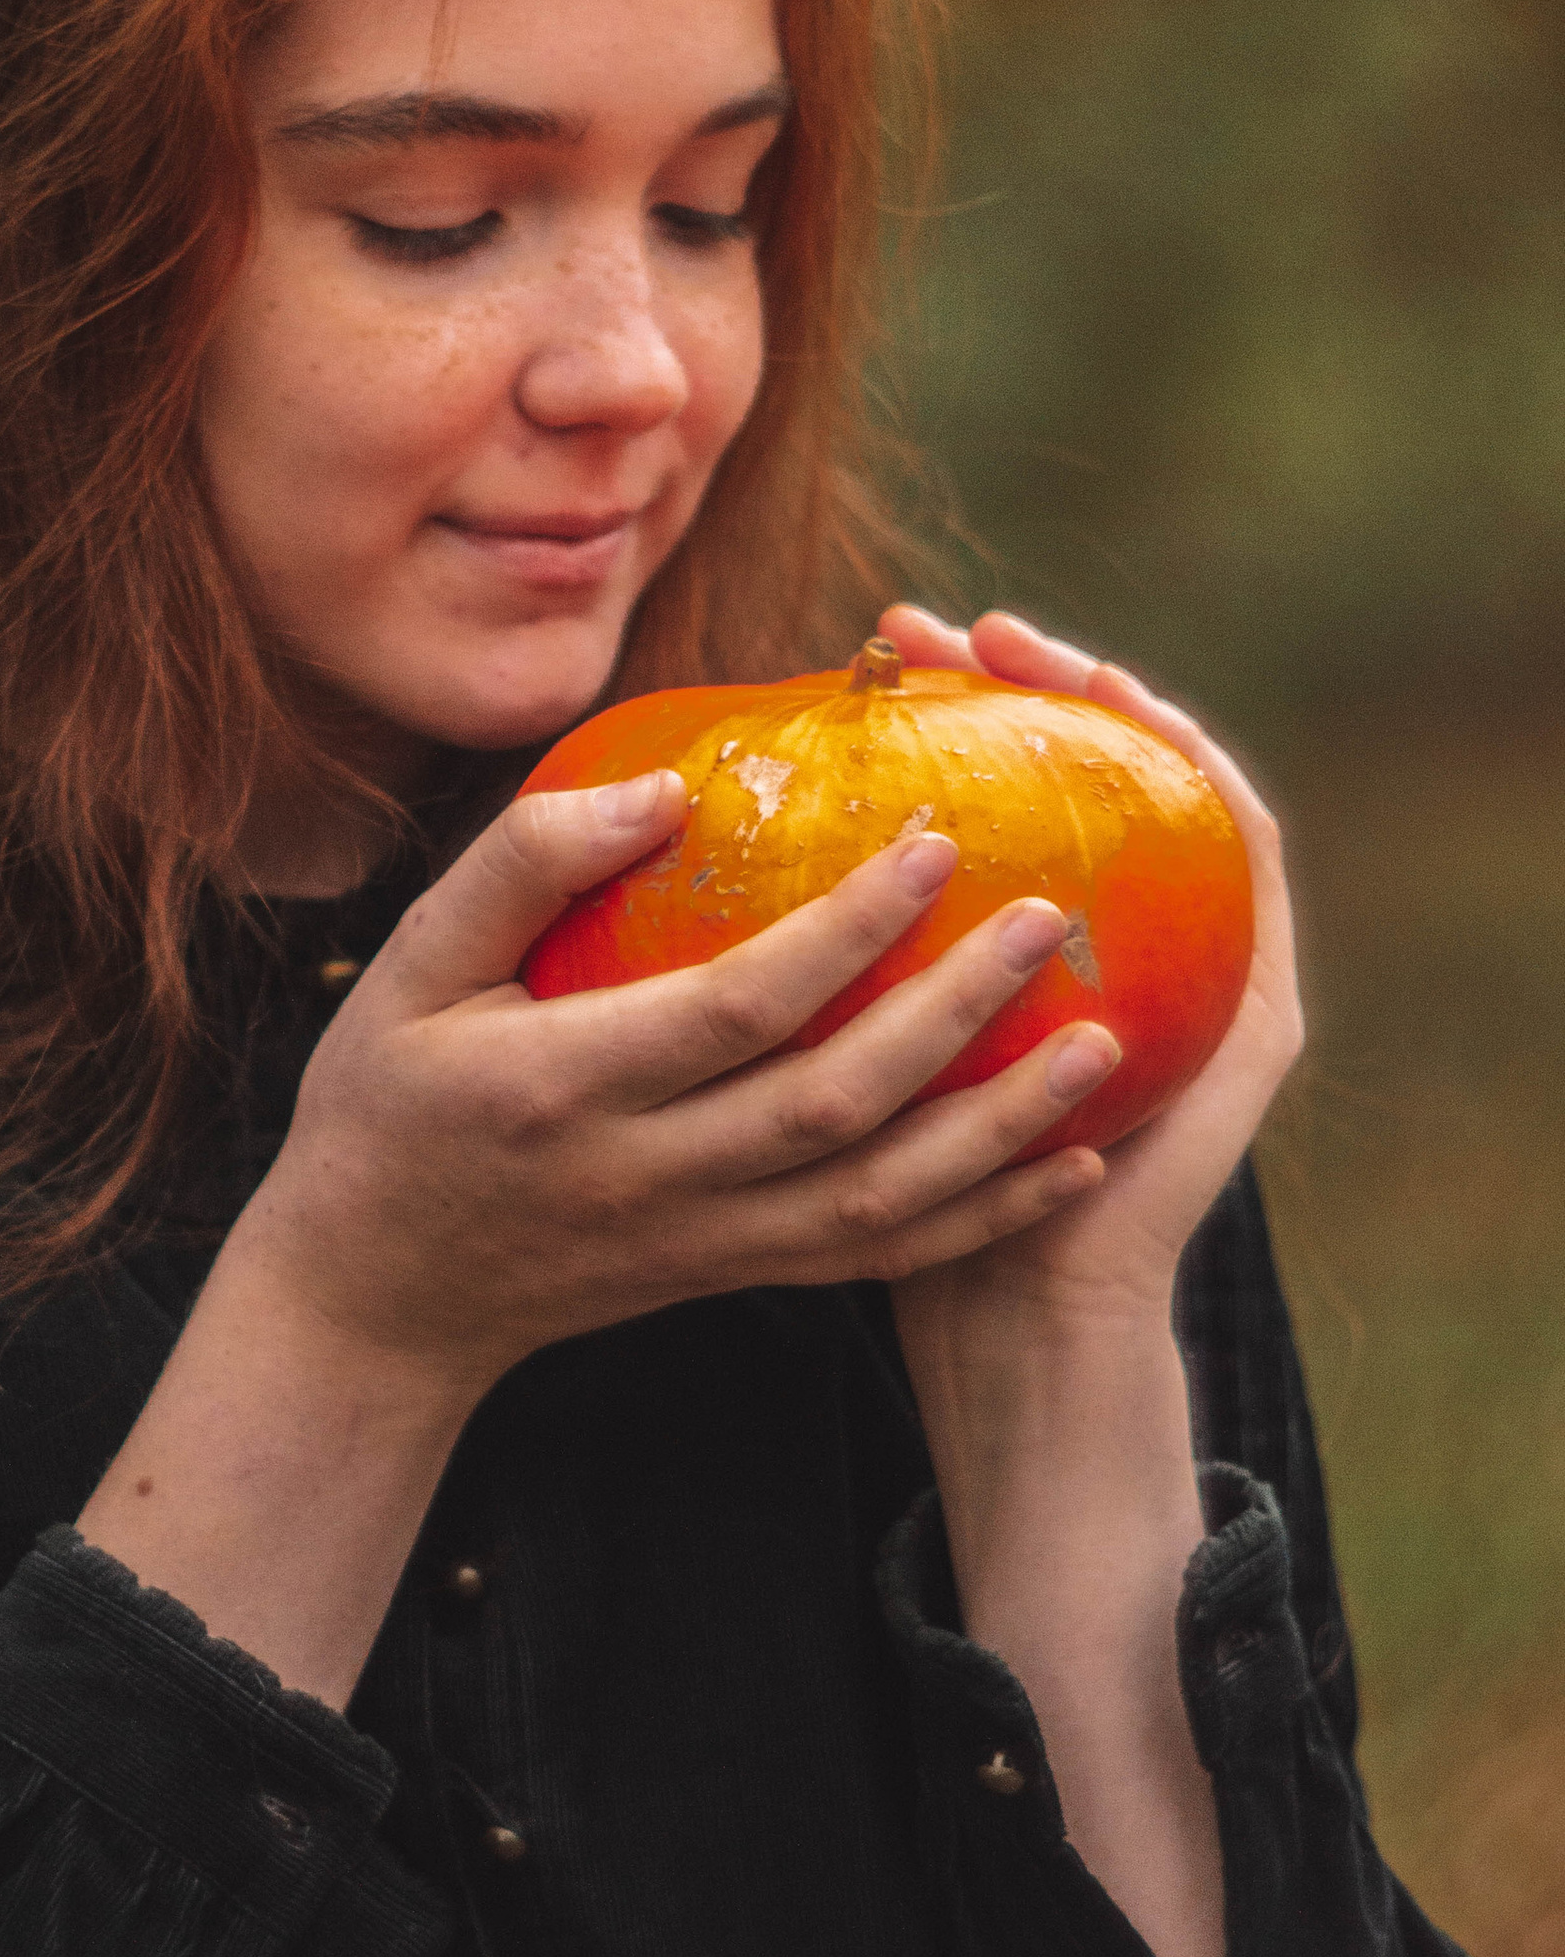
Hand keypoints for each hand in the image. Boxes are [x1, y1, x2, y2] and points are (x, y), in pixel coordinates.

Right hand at [234, 767, 1122, 1411]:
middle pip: (834, 1106)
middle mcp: (648, 1178)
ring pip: (879, 1201)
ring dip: (1002, 1130)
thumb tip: (666, 786)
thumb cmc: (384, 1107)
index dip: (843, 931)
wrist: (372, 1300)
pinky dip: (980, 1218)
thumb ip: (521, 867)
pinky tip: (1068, 1164)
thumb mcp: (410, 972)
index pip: (734, 1008)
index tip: (931, 838)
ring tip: (1106, 1043)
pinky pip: (876, 1259)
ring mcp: (700, 1241)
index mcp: (565, 1088)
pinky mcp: (732, 1277)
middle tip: (1054, 918)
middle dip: (956, 1016)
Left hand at [874, 602, 1303, 1332]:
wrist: (1023, 1330)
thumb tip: (704, 836)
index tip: (881, 647)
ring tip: (1028, 650)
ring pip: (1176, 800)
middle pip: (1090, 776)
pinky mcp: (1253, 1018)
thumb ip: (817, 964)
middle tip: (940, 625)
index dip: (963, 712)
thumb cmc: (914, 1216)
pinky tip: (1148, 733)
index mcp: (1019, 965)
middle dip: (1027, 684)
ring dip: (1117, 709)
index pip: (1009, 801)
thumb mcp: (844, 1064)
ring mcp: (1198, 980)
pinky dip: (1205, 791)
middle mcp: (1119, 959)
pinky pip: (1248, 873)